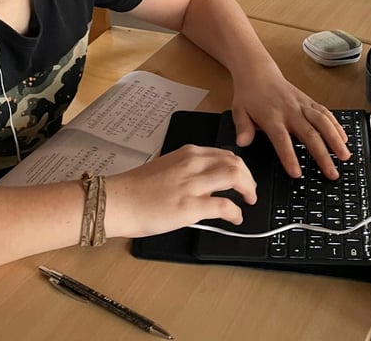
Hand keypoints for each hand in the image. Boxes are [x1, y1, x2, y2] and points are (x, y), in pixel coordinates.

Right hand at [104, 145, 256, 237]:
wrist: (119, 200)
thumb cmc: (138, 188)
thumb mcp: (167, 167)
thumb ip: (188, 170)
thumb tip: (207, 184)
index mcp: (188, 153)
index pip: (224, 154)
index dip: (239, 167)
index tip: (242, 177)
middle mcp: (193, 163)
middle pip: (235, 162)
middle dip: (248, 177)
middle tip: (250, 191)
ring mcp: (193, 184)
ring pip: (235, 177)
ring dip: (248, 189)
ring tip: (248, 201)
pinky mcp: (191, 206)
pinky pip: (225, 206)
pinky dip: (236, 212)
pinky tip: (236, 218)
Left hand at [231, 65, 349, 179]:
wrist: (257, 71)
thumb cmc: (249, 94)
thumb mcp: (238, 111)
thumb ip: (242, 128)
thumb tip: (242, 143)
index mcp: (271, 116)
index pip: (281, 139)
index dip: (289, 156)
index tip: (297, 173)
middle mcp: (289, 110)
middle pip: (309, 133)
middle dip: (322, 154)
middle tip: (332, 173)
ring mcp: (301, 105)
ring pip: (322, 121)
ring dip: (335, 139)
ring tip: (344, 156)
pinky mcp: (308, 101)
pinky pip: (325, 112)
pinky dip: (336, 125)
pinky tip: (344, 138)